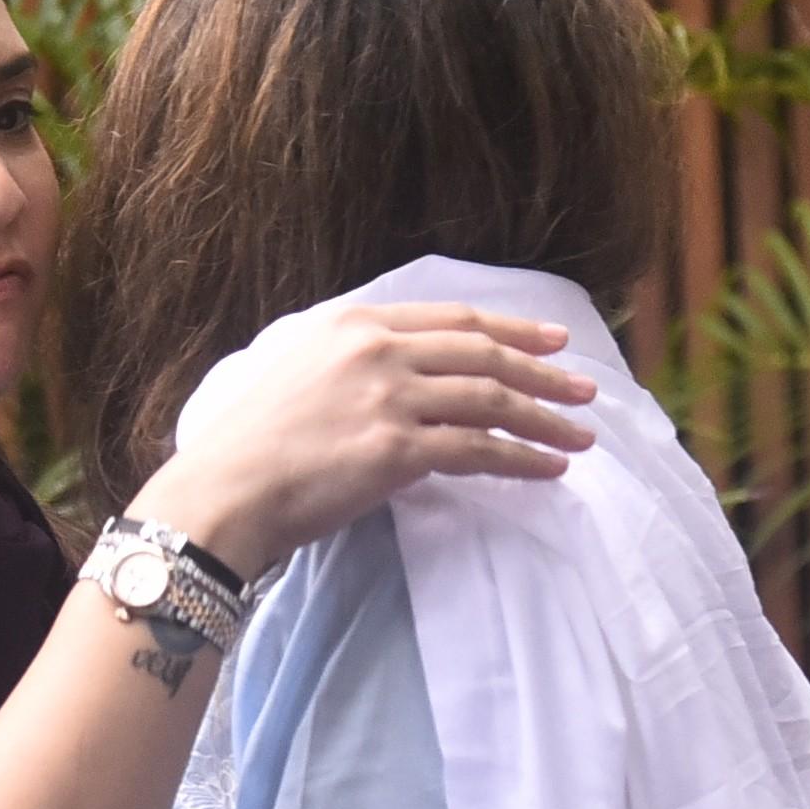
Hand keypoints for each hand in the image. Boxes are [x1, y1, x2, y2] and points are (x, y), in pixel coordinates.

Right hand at [134, 302, 597, 577]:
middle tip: (585, 389)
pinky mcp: (397, 450)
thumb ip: (347, 361)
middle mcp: (378, 351)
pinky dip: (521, 460)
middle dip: (544, 371)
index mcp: (353, 323)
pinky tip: (547, 470)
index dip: (512, 327)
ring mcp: (390, 397)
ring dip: (545, 418)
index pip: (454, 318)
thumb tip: (393, 373)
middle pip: (484, 352)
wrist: (224, 490)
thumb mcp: (294, 370)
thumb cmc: (247, 443)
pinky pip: (479, 450)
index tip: (552, 339)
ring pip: (491, 398)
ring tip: (580, 437)